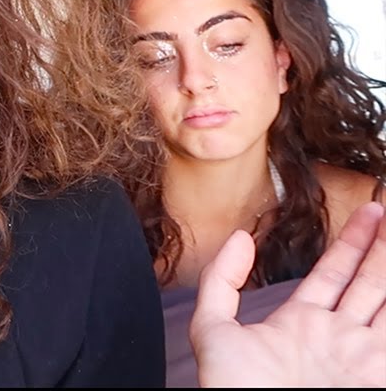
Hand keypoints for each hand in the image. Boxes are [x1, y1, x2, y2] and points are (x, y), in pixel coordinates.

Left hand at [191, 201, 385, 386]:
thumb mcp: (214, 332)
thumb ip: (221, 282)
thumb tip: (242, 238)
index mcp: (303, 324)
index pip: (335, 273)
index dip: (354, 242)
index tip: (372, 210)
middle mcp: (339, 338)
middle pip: (372, 282)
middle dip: (385, 245)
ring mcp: (363, 357)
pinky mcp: (378, 373)